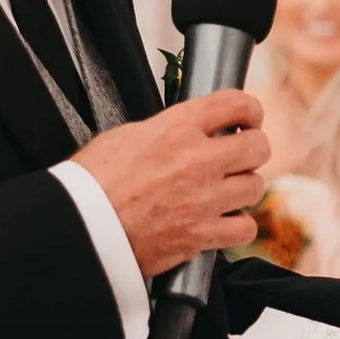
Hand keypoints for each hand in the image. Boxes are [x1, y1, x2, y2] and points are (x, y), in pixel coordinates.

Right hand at [72, 90, 273, 279]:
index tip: (248, 117)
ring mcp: (204, 199)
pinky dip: (237, 225)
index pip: (236, 104)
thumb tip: (181, 132)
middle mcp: (198, 161)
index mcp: (177, 128)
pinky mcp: (201, 235)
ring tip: (227, 189)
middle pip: (258, 146)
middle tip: (241, 153)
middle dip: (252, 147)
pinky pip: (244, 228)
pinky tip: (223, 221)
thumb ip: (163, 130)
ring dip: (244, 187)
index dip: (249, 109)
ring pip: (254, 186)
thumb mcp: (124, 136)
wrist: (82, 228)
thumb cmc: (91, 183)